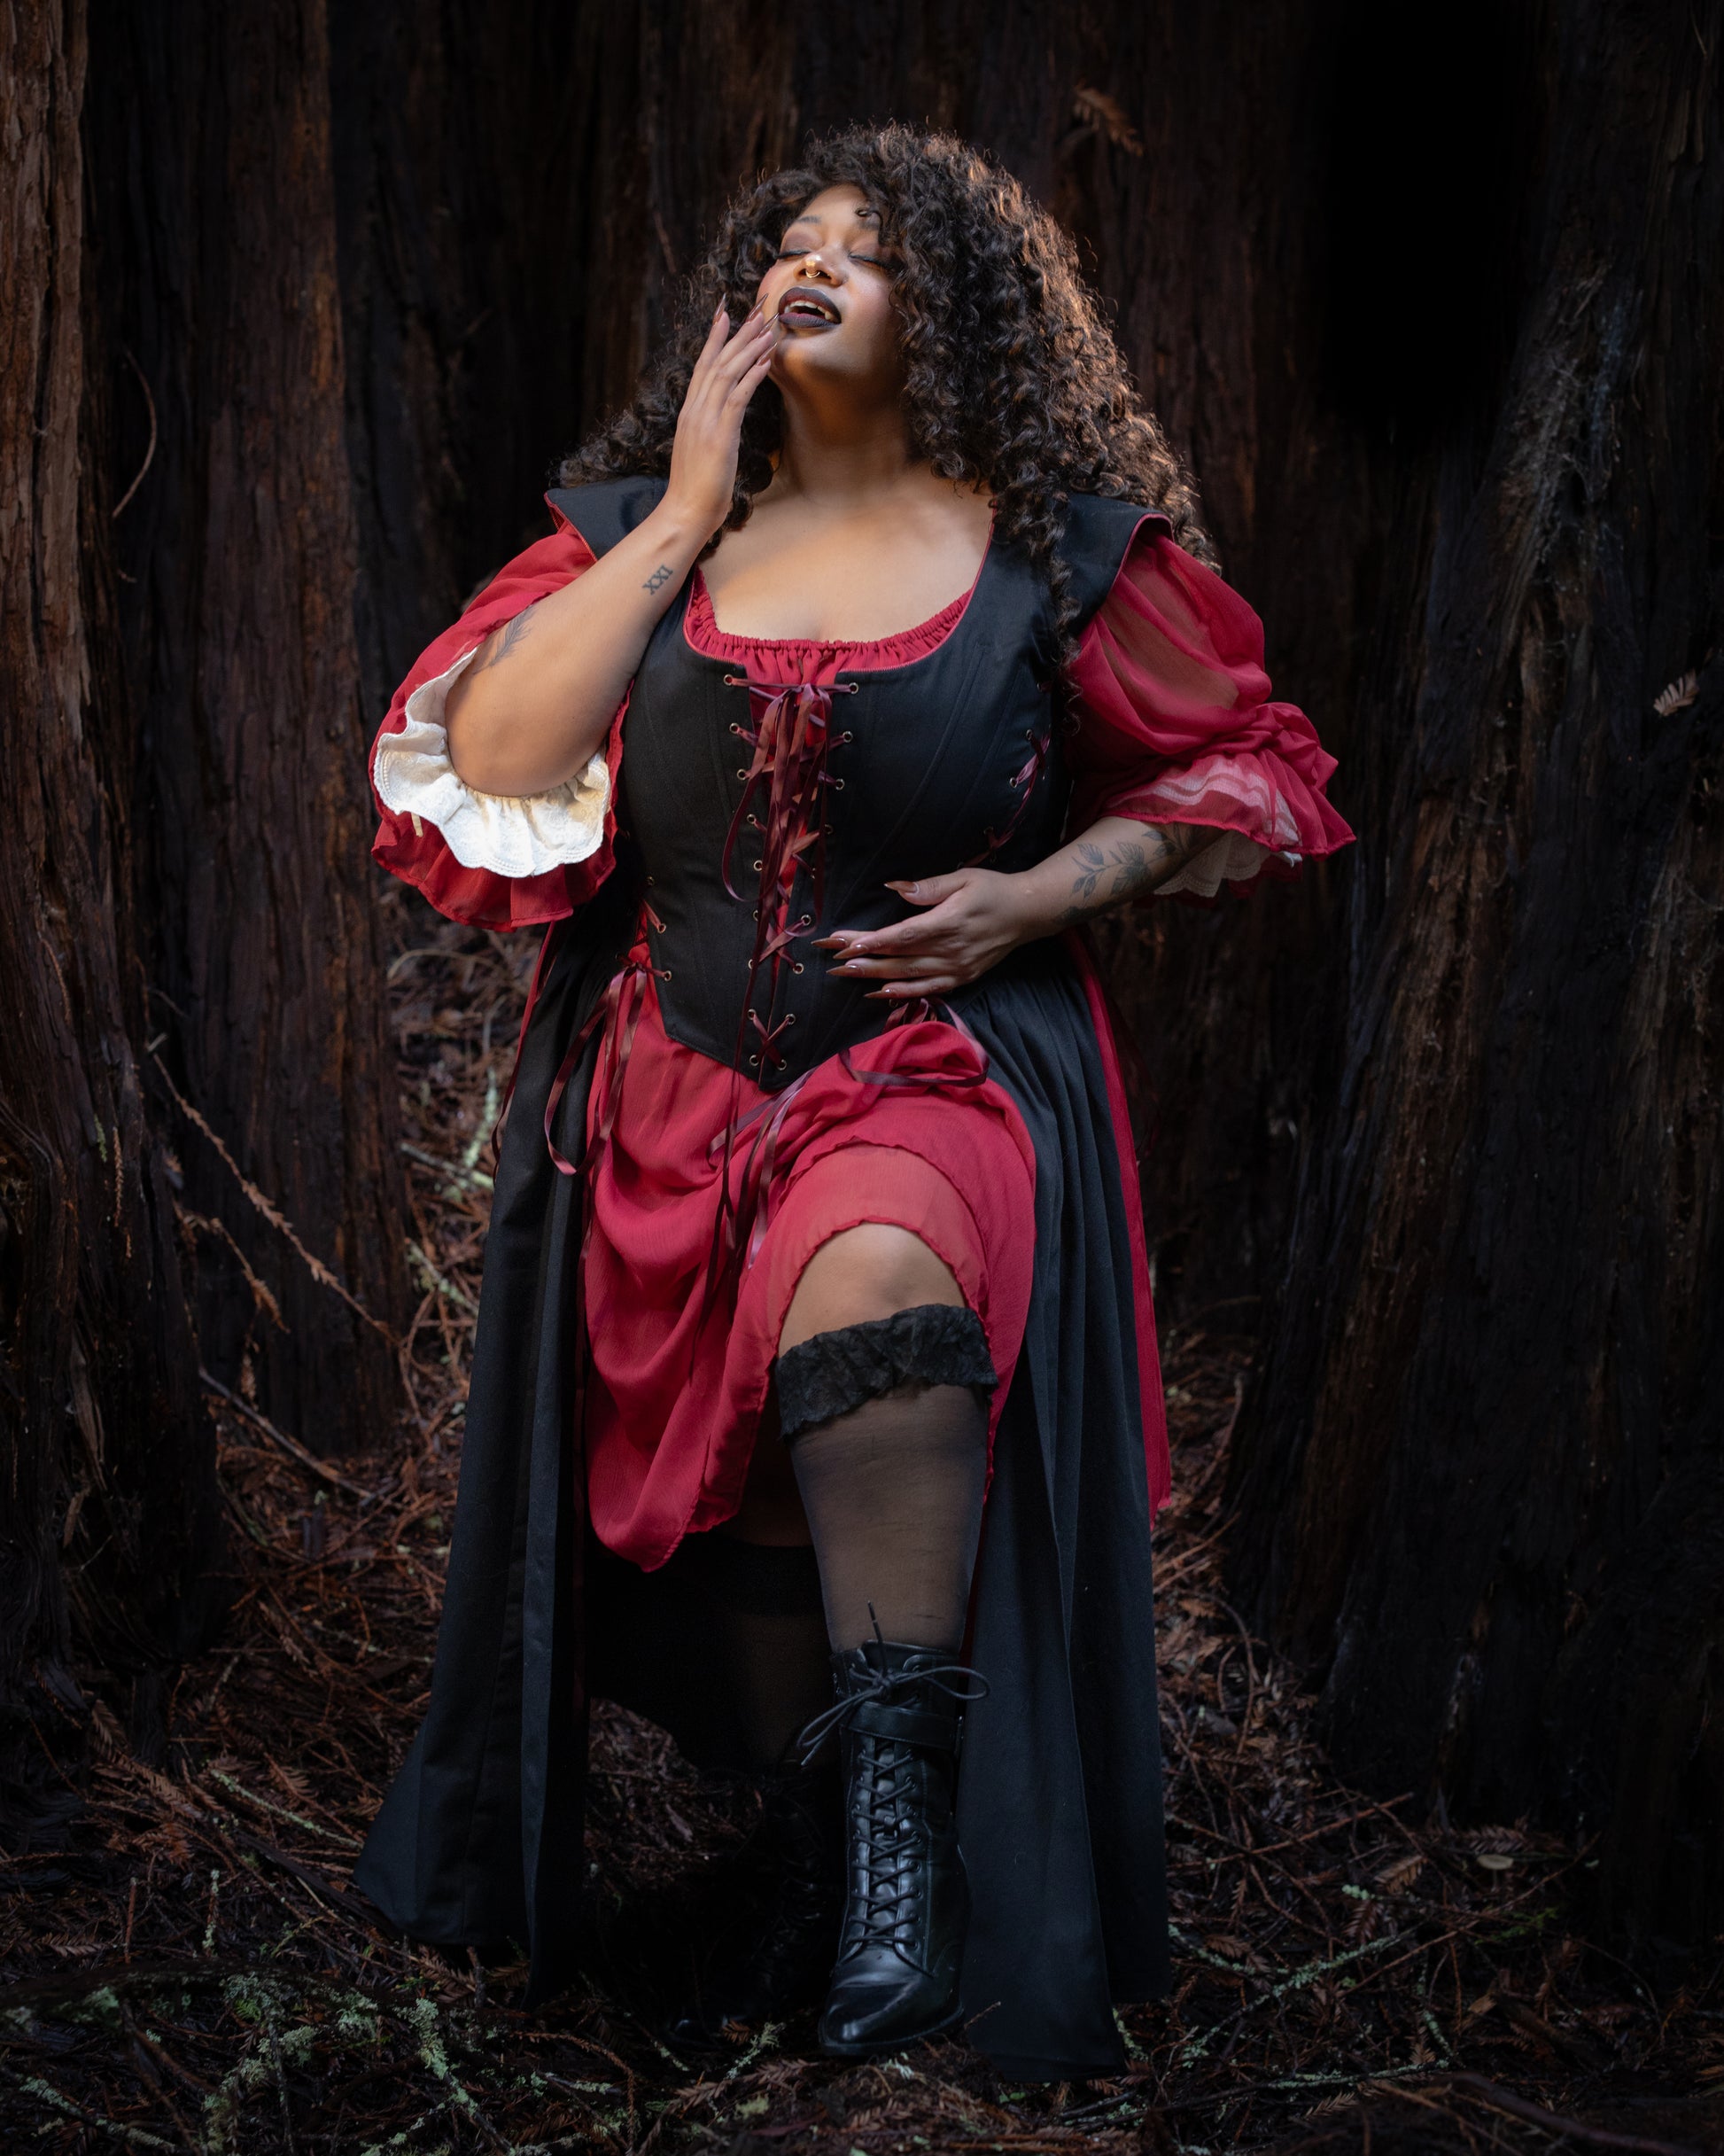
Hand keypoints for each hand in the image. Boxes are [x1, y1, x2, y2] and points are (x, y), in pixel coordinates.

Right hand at [663, 304, 776, 536]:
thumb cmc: (696, 490)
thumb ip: (711, 432)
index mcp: (690, 413)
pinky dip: (752, 375)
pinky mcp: (719, 434)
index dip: (715, 339)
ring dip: (749, 348)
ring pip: (727, 373)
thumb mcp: (703, 453)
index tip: (726, 315)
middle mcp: (695, 410)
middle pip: (716, 361)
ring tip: (767, 328)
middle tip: (756, 310)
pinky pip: (737, 396)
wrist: (686, 512)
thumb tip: (722, 425)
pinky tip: (766, 361)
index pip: (702, 367)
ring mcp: (705, 421)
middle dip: (737, 334)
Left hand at [815, 868, 1034, 999]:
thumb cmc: (993, 890)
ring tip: (845, 975)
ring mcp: (956, 968)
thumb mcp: (964, 878)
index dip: (874, 941)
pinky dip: (901, 993)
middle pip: (899, 958)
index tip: (847, 943)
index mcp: (950, 923)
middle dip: (863, 959)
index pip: (904, 935)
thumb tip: (895, 888)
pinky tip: (878, 992)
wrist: (1028, 914)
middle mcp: (951, 951)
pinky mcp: (961, 978)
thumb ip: (929, 886)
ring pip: (908, 976)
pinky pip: (926, 990)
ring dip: (874, 976)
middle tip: (833, 960)